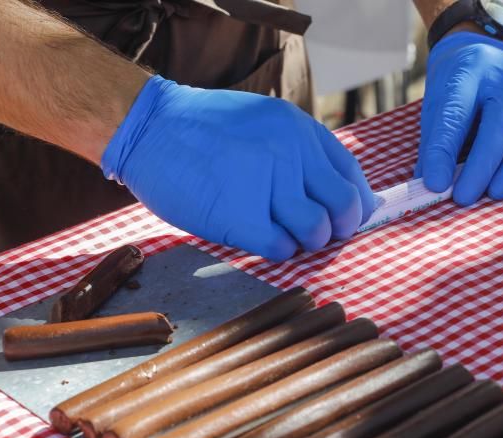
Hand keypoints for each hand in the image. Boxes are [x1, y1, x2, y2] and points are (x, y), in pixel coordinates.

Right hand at [102, 76, 375, 260]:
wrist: (147, 128)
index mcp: (300, 130)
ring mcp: (267, 185)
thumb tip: (337, 195)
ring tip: (281, 232)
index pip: (352, 177)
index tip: (344, 220)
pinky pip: (281, 248)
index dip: (355, 206)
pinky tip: (259, 236)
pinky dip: (277, 250)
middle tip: (315, 233)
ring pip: (317, 232)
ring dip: (305, 241)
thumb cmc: (201, 131)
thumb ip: (300, 153)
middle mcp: (291, 154)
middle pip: (344, 208)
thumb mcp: (262, 122)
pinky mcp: (241, 217)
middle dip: (337, 229)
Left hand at [417, 31, 502, 204]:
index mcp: (466, 73)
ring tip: (496, 192)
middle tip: (466, 198)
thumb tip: (434, 190)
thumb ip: (435, 147)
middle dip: (483, 166)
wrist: (484, 51)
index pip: (454, 115)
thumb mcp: (435, 108)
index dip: (444, 153)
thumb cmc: (456, 90)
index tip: (436, 186)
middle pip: (501, 122)